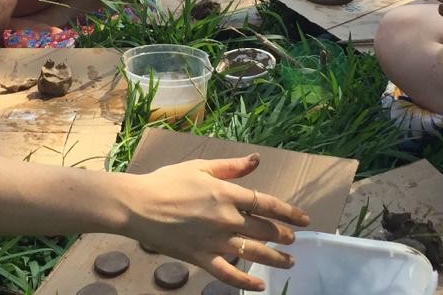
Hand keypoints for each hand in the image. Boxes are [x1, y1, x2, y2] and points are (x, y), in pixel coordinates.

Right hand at [124, 154, 309, 290]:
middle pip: (264, 230)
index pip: (267, 204)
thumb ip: (230, 167)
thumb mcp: (199, 167)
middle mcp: (226, 218)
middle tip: (293, 240)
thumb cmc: (166, 182)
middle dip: (283, 236)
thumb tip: (257, 160)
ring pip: (253, 253)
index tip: (304, 219)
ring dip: (275, 258)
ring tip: (288, 262)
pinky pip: (228, 274)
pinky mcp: (201, 258)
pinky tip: (260, 285)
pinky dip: (246, 282)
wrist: (137, 205)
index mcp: (227, 193)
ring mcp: (214, 241)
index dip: (289, 212)